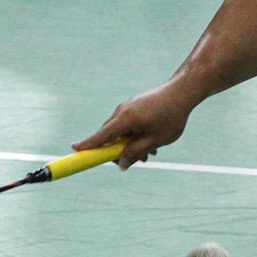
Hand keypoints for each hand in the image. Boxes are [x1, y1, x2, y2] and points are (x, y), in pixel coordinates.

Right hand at [74, 82, 197, 167]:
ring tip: (149, 155)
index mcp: (125, 119)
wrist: (182, 92)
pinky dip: (135, 135)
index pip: (102, 136)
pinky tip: (152, 144)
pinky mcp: (135, 106)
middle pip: (109, 135)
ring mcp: (128, 107)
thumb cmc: (170, 117)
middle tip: (132, 162)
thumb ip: (136, 153)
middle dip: (117, 151)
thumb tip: (121, 164)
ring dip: (130, 145)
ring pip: (121, 131)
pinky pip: (128, 124)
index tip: (74, 149)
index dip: (88, 145)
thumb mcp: (154, 140)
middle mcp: (122, 111)